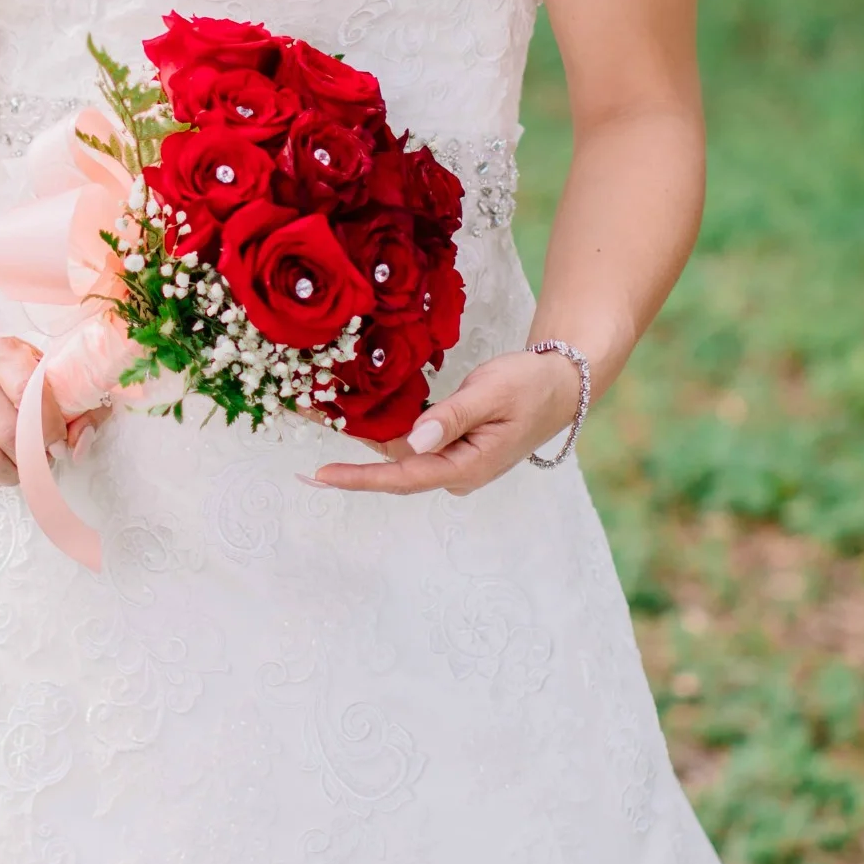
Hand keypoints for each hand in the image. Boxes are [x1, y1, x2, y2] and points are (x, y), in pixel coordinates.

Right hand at [0, 340, 94, 495]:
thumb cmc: (15, 382)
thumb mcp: (51, 382)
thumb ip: (78, 410)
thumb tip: (76, 446)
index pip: (26, 391)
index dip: (49, 425)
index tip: (58, 442)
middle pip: (6, 433)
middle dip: (33, 456)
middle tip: (42, 458)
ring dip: (13, 474)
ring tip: (21, 466)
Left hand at [310, 348, 583, 498]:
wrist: (561, 385)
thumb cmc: (530, 386)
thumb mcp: (492, 394)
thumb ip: (452, 418)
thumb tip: (413, 442)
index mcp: (468, 468)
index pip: (403, 477)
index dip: (360, 478)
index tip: (321, 476)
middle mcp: (456, 473)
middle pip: (395, 475)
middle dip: (351, 471)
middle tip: (303, 471)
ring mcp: (454, 463)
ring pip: (401, 462)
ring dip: (363, 454)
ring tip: (319, 442)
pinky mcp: (452, 448)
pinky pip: (412, 448)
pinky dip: (383, 439)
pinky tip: (355, 427)